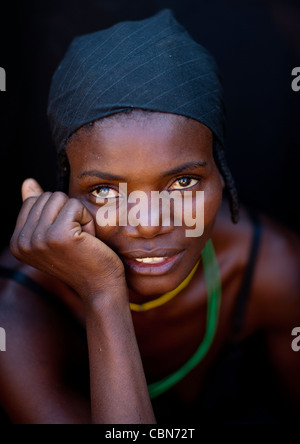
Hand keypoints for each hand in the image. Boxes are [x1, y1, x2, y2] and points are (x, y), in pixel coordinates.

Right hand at [10, 179, 125, 300]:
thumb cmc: (82, 259)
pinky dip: (87, 219)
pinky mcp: (59, 235)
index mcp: (17, 243)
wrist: (100, 287)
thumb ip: (38, 209)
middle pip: (47, 197)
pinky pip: (75, 205)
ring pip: (61, 198)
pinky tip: (88, 240)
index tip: (64, 240)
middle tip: (75, 241)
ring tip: (81, 240)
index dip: (56, 214)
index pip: (34, 201)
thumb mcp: (55, 233)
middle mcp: (22, 242)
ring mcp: (39, 239)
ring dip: (78, 216)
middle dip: (68, 213)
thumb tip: (28, 182)